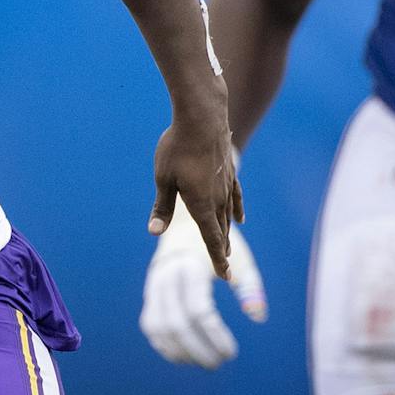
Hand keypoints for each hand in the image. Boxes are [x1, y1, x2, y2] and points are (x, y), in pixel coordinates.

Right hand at [140, 204, 265, 366]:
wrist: (185, 226)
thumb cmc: (219, 247)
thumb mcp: (239, 261)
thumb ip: (250, 288)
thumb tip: (258, 317)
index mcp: (191, 265)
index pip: (199, 310)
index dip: (215, 336)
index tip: (231, 353)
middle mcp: (167, 275)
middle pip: (177, 323)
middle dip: (198, 349)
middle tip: (219, 363)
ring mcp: (154, 286)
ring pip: (159, 327)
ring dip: (181, 351)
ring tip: (204, 362)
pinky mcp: (149, 295)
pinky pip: (151, 326)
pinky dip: (166, 346)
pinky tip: (186, 357)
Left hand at [146, 114, 241, 278]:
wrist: (202, 117)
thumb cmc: (178, 147)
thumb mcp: (163, 178)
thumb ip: (162, 206)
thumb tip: (154, 231)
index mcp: (201, 204)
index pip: (211, 238)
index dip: (217, 259)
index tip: (225, 276)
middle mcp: (218, 198)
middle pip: (221, 231)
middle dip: (221, 252)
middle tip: (226, 273)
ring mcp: (226, 185)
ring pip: (228, 216)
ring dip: (227, 234)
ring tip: (227, 250)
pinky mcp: (230, 172)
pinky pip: (235, 198)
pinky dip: (237, 211)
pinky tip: (240, 219)